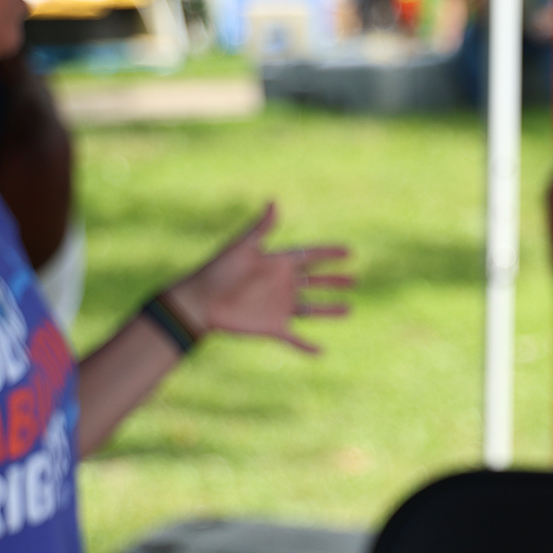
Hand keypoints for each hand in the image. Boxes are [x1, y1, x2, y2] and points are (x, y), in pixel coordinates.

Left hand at [165, 203, 351, 353]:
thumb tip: (275, 201)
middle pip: (315, 282)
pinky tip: (321, 351)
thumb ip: (261, 227)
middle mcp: (281, 285)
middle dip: (334, 281)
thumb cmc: (218, 271)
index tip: (349, 252)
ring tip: (349, 309)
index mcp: (277, 263)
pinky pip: (294, 339)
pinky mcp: (272, 327)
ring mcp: (278, 307)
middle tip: (354, 279)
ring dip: (329, 309)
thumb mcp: (241, 247)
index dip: (329, 255)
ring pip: (311, 309)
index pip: (310, 257)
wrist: (198, 301)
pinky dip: (307, 346)